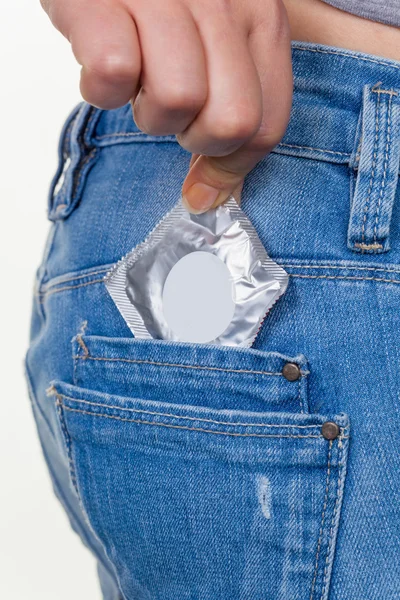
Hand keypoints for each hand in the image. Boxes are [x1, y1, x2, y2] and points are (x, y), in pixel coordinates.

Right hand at [41, 0, 292, 212]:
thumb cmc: (162, 2)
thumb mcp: (215, 38)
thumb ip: (232, 101)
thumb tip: (210, 194)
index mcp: (260, 15)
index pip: (268, 124)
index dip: (234, 168)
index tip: (203, 186)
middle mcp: (222, 0)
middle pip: (229, 123)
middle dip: (192, 138)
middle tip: (169, 111)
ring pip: (176, 101)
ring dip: (146, 109)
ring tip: (137, 78)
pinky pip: (113, 73)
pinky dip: (100, 87)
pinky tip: (102, 64)